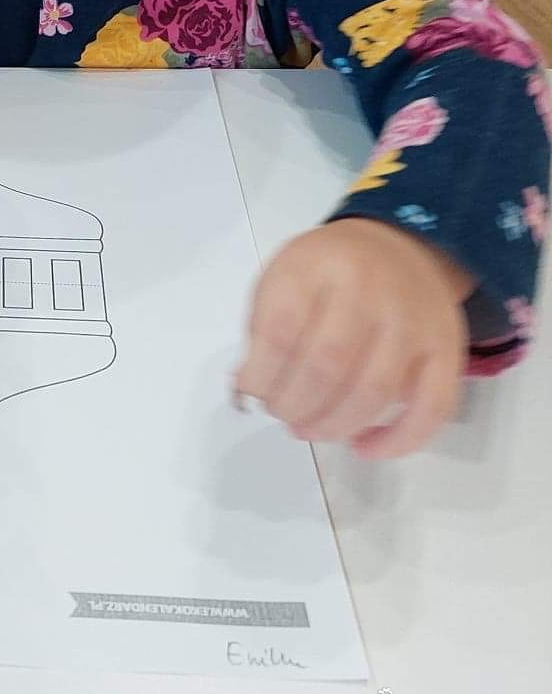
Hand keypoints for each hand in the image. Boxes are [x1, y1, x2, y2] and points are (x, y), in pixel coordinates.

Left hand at [234, 219, 471, 458]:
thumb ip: (261, 329)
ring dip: (334, 426)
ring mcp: (413, 320)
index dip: (261, 375)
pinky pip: (432, 406)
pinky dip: (399, 440)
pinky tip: (365, 447)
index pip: (281, 331)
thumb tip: (247, 391)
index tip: (253, 392)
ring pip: (374, 391)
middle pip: (327, 365)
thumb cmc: (328, 270)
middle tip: (283, 415)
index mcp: (317, 266)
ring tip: (310, 429)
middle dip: (295, 405)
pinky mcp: (446, 349)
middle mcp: (368, 290)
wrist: (399, 245)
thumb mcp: (281, 275)